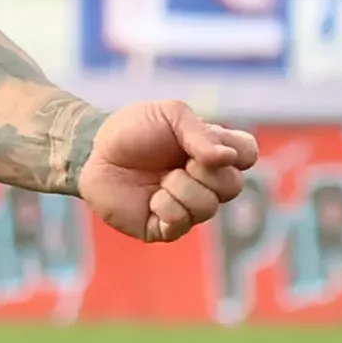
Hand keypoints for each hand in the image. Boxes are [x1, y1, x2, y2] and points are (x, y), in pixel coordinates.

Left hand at [77, 99, 257, 242]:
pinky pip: (182, 222)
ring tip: (161, 179)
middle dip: (205, 172)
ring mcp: (187, 207)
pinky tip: (151, 198)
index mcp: (212, 151)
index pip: (247, 155)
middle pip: (233, 186)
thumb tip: (227, 159)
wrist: (93, 152)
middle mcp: (205, 182)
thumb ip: (200, 133)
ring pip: (208, 207)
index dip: (238, 154)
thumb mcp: (169, 115)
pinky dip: (165, 205)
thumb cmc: (132, 130)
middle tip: (180, 161)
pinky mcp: (166, 227)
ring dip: (181, 188)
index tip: (209, 144)